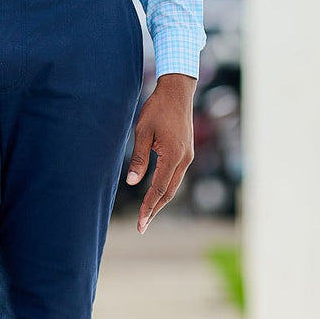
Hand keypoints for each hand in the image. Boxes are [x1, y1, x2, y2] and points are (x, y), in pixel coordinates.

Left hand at [125, 72, 196, 233]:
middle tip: (142, 226)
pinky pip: (176, 175)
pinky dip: (166, 187)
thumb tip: (131, 182)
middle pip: (169, 192)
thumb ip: (139, 158)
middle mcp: (184, 159)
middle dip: (155, 210)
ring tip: (147, 214)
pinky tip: (157, 193)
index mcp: (173, 156)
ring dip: (161, 200)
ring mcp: (188, 156)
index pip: (159, 189)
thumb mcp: (142, 132)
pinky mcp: (187, 152)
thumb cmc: (157, 109)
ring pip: (174, 185)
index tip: (141, 222)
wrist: (177, 92)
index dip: (148, 207)